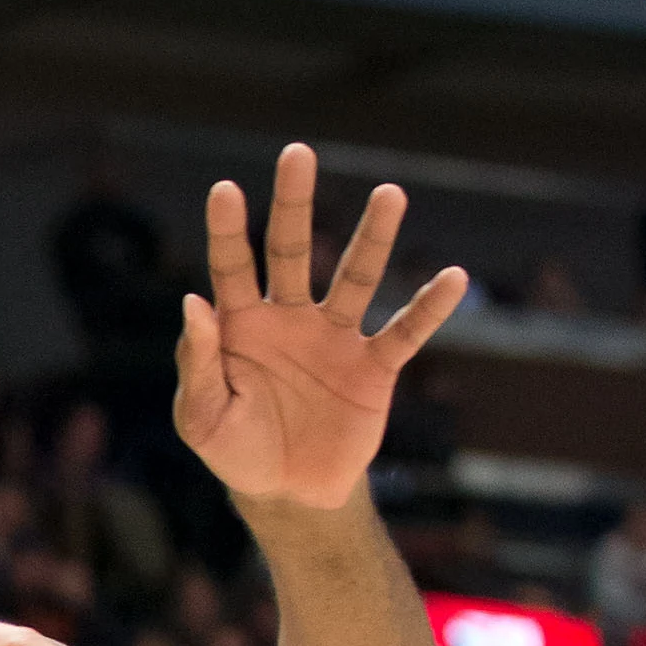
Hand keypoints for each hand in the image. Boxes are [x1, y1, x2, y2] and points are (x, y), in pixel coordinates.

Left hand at [177, 144, 468, 510]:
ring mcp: (334, 339)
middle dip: (294, 203)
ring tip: (390, 193)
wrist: (288, 492)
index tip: (225, 188)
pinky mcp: (373, 370)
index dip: (228, 230)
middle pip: (293, 250)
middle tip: (297, 153)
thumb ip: (198, 361)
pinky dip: (428, 308)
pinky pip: (404, 334)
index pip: (232, 266)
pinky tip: (452, 277)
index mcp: (240, 324)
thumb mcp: (202, 415)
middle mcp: (289, 318)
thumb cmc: (235, 447)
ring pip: (356, 278)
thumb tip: (193, 300)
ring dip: (373, 238)